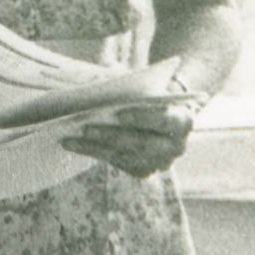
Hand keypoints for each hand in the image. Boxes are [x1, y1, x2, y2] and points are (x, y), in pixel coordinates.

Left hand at [60, 98, 201, 178]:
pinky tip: (75, 145)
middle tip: (85, 127)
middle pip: (142, 143)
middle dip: (112, 135)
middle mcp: (177, 146)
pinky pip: (118, 164)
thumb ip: (127, 86)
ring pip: (126, 156)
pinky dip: (95, 153)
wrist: (161, 111)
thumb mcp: (142, 84)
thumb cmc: (148, 92)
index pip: (164, 120)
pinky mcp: (145, 170)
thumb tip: (93, 86)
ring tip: (70, 139)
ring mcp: (161, 162)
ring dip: (96, 147)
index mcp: (184, 120)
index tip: (119, 112)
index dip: (142, 117)